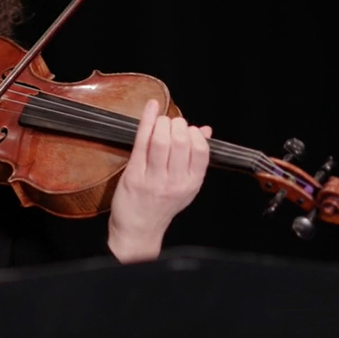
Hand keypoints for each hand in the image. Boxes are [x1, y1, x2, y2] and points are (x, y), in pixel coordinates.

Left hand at [108, 99, 211, 262]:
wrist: (139, 229)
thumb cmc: (163, 205)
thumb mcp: (187, 185)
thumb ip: (196, 158)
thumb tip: (205, 130)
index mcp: (191, 182)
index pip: (200, 150)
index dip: (194, 133)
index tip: (188, 129)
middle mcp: (174, 182)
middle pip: (180, 141)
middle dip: (178, 124)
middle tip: (173, 123)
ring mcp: (153, 179)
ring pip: (161, 140)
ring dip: (162, 122)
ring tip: (162, 122)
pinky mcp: (133, 175)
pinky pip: (141, 142)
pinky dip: (146, 120)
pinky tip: (150, 108)